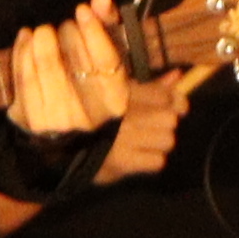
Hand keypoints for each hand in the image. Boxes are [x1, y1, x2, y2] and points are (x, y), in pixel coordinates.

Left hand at [8, 0, 134, 141]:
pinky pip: (25, 76)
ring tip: (43, 31)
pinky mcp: (34, 119)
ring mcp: (60, 119)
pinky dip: (23, 51)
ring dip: (42, 39)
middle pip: (75, 59)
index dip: (94, 31)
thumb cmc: (89, 87)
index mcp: (116, 99)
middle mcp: (90, 113)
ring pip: (47, 65)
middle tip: (63, 27)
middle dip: (66, 33)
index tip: (82, 9)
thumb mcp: (104, 60)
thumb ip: (107, 25)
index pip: (106, 59)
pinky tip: (26, 38)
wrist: (63, 135)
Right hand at [94, 67, 191, 183]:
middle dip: (163, 124)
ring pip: (167, 141)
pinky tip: (136, 158)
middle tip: (149, 128)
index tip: (173, 107)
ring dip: (157, 144)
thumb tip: (177, 76)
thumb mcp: (118, 96)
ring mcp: (125, 138)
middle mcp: (126, 113)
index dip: (175, 102)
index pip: (165, 96)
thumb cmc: (92, 117)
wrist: (61, 145)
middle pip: (170, 119)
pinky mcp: (122, 161)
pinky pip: (157, 161)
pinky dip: (149, 161)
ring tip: (140, 143)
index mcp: (123, 93)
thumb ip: (151, 88)